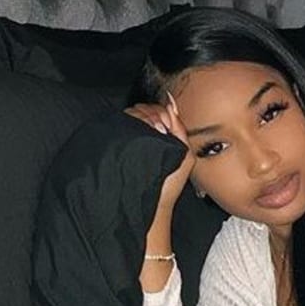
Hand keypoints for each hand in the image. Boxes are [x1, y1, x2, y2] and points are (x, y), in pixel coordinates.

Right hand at [125, 96, 194, 213]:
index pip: (154, 110)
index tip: (167, 124)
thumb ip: (180, 128)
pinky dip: (137, 120)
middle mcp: (142, 134)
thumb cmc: (170, 183)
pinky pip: (124, 120)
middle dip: (154, 112)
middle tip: (162, 128)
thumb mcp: (184, 153)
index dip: (161, 112)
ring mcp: (130, 138)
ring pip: (133, 112)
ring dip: (147, 116)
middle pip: (143, 108)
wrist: (153, 202)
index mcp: (157, 135)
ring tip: (157, 131)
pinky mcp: (120, 143)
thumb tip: (171, 103)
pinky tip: (149, 131)